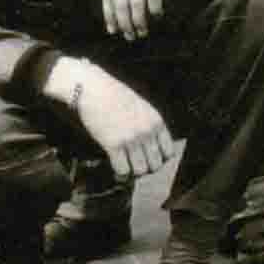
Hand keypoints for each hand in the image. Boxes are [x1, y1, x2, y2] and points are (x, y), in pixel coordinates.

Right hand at [70, 64, 177, 178]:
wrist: (94, 89)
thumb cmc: (116, 97)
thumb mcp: (142, 107)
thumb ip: (149, 125)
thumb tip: (152, 147)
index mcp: (157, 121)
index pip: (169, 153)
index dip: (159, 160)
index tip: (149, 160)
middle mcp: (147, 131)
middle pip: (156, 165)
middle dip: (146, 168)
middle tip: (135, 165)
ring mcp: (131, 138)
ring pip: (140, 171)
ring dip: (133, 173)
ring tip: (126, 167)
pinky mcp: (113, 144)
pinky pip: (123, 170)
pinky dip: (120, 173)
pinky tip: (116, 168)